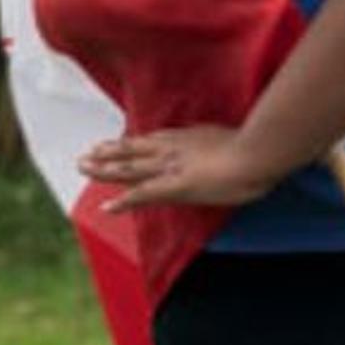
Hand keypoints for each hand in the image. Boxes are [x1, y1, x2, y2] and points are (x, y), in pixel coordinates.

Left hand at [79, 124, 278, 213]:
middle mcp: (175, 149)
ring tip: (83, 169)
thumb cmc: (260, 147)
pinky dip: (123, 201)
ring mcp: (172, 167)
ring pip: (130, 168)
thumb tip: (242, 148)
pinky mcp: (174, 187)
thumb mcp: (244, 139)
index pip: (156, 140)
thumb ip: (234, 143)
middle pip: (135, 150)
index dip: (135, 142)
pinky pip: (141, 195)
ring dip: (105, 170)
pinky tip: (106, 207)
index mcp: (190, 137)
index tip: (119, 142)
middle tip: (88, 153)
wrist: (258, 152)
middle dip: (110, 152)